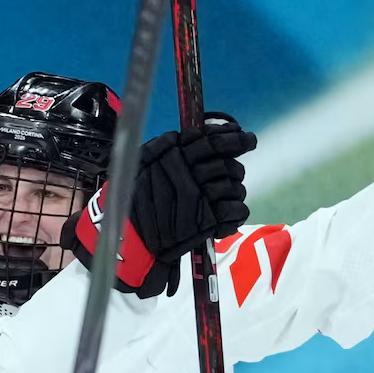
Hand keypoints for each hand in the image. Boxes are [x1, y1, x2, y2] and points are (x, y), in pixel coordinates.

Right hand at [62, 112, 252, 298]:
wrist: (127, 238)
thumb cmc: (131, 201)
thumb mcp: (141, 163)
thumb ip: (164, 147)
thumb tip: (191, 134)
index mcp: (175, 155)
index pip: (212, 140)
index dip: (234, 138)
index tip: (246, 139)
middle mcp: (191, 174)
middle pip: (228, 165)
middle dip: (233, 170)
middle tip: (230, 175)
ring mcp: (202, 198)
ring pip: (236, 187)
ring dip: (233, 192)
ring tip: (223, 199)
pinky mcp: (208, 222)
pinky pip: (237, 210)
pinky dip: (235, 213)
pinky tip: (224, 216)